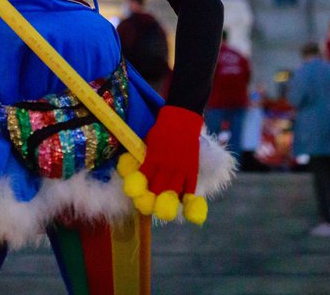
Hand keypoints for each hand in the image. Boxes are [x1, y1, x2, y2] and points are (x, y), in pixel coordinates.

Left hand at [120, 105, 206, 222]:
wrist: (182, 119)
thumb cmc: (162, 128)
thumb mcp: (148, 142)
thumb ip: (146, 158)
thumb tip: (137, 171)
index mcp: (152, 158)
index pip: (143, 180)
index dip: (139, 191)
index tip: (137, 198)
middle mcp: (166, 166)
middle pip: (157, 189)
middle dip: (152, 200)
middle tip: (148, 206)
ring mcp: (180, 168)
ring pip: (173, 192)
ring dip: (167, 203)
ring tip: (164, 211)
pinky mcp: (192, 169)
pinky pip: (190, 188)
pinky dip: (186, 198)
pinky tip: (182, 205)